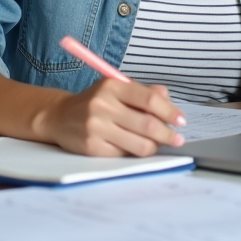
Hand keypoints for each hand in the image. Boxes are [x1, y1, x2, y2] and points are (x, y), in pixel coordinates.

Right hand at [44, 79, 185, 156]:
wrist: (59, 117)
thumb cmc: (96, 102)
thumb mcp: (117, 89)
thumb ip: (144, 92)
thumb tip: (168, 99)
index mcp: (112, 86)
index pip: (149, 100)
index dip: (170, 111)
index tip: (181, 120)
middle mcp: (102, 106)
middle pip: (147, 125)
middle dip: (167, 134)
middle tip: (177, 139)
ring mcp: (96, 128)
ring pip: (139, 144)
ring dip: (154, 146)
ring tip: (157, 143)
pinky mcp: (91, 148)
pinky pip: (124, 154)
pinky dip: (135, 152)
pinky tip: (135, 146)